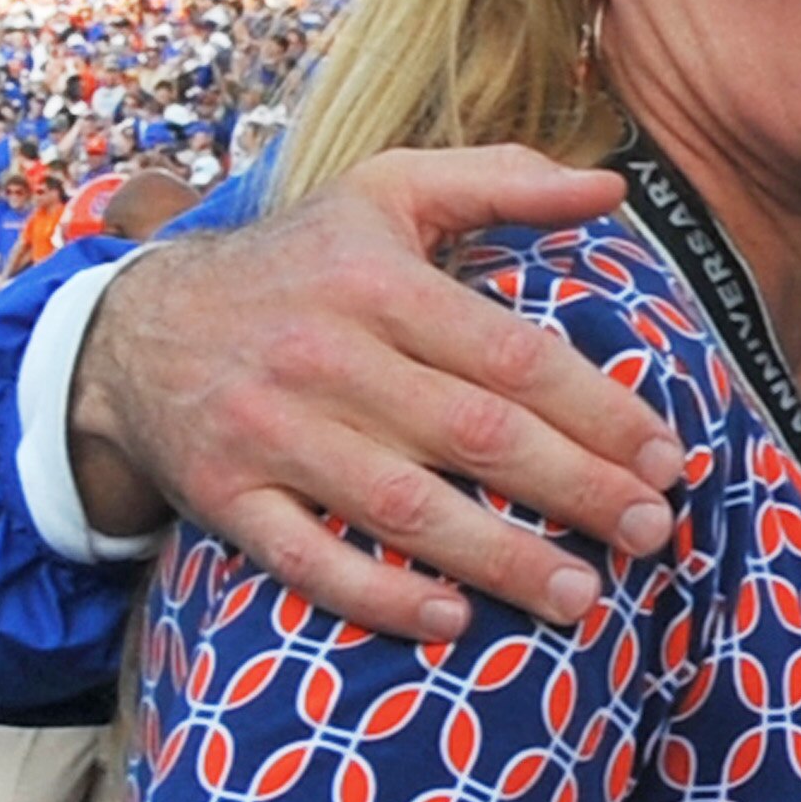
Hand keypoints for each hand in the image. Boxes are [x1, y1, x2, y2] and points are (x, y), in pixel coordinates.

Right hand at [66, 147, 686, 641]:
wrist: (133, 328)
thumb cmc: (298, 262)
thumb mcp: (386, 191)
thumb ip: (503, 181)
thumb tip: (614, 187)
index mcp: (377, 281)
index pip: (510, 355)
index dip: (598, 411)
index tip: (666, 457)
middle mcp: (325, 357)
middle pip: (473, 435)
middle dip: (575, 489)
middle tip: (652, 532)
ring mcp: (271, 434)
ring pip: (401, 508)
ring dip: (500, 559)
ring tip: (585, 596)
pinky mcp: (226, 498)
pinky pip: (307, 560)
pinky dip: (378, 596)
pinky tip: (453, 621)